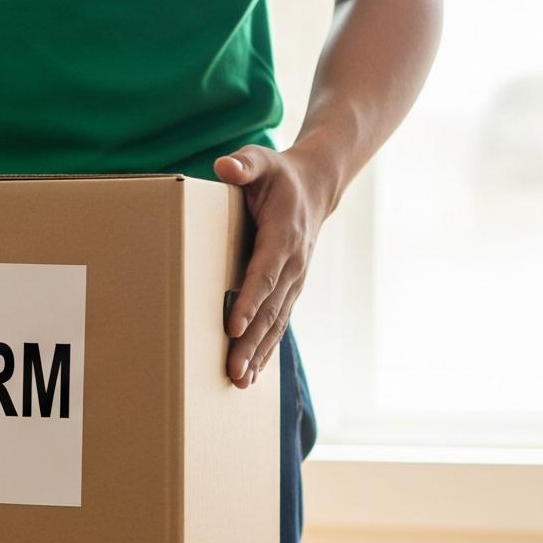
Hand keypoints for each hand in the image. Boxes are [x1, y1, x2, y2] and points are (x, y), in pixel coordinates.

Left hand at [213, 144, 334, 387]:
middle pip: (270, 308)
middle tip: (232, 370)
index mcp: (284, 235)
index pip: (265, 272)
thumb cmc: (278, 174)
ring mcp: (294, 279)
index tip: (232, 325)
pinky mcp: (290, 289)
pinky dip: (266, 347)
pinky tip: (251, 373)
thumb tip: (226, 167)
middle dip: (251, 341)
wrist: (315, 186)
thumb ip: (244, 164)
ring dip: (258, 352)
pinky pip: (278, 322)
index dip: (250, 299)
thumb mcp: (261, 160)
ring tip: (238, 381)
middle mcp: (294, 263)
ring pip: (276, 321)